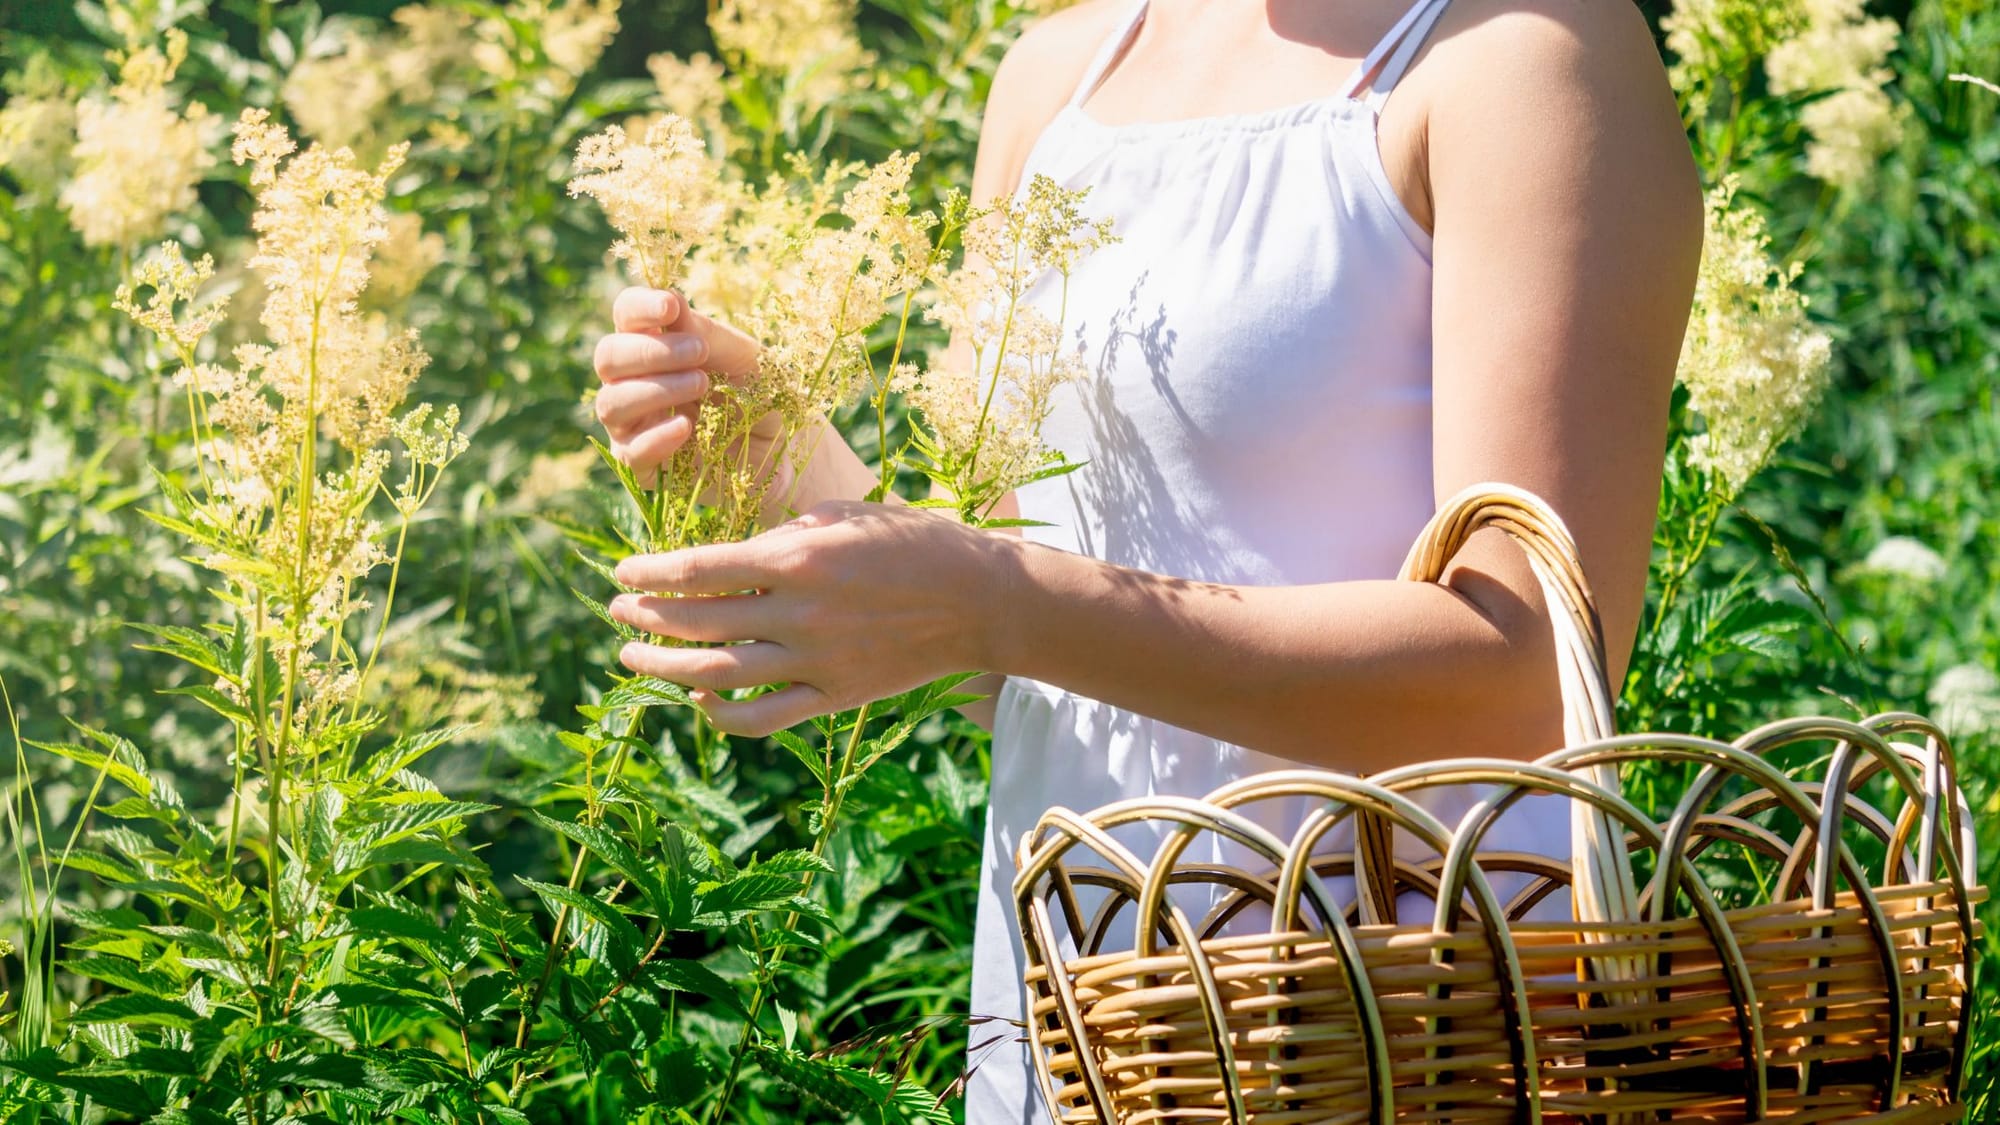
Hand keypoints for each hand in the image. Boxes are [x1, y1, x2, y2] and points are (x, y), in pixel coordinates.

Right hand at [592, 287, 774, 481]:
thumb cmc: (761, 394)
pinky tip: (687, 426)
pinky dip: (656, 436)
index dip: (639, 307)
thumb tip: (671, 299)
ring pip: (611, 403)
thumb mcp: (744, 357)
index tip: (670, 306)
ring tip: (702, 386)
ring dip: (655, 390)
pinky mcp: (644, 468)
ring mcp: (633, 426)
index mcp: (654, 344)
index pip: (625, 316)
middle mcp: (633, 382)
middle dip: (650, 351)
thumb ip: (707, 333)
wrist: (784, 450)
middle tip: (699, 353)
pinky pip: (630, 452)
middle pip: (607, 358)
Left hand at [608, 502, 1016, 736]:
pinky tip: (700, 700)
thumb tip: (730, 556)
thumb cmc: (913, 542)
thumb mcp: (844, 515)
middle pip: (695, 623)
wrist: (980, 601)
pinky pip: (763, 717)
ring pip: (716, 676)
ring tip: (633, 658)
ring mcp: (815, 661)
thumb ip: (782, 535)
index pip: (697, 569)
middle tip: (617, 611)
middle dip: (643, 618)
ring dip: (664, 669)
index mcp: (798, 558)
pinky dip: (722, 715)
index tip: (621, 572)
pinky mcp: (834, 696)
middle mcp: (799, 613)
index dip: (648, 572)